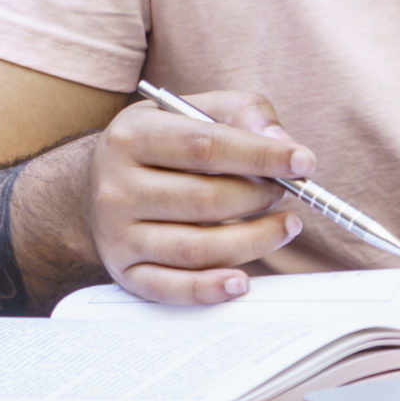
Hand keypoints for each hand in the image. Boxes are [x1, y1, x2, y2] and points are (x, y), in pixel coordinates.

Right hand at [81, 90, 311, 304]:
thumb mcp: (191, 111)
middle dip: (259, 197)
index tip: (303, 162)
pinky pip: (173, 288)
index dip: (261, 156)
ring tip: (283, 226)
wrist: (97, 183)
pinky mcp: (124, 271)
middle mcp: (117, 186)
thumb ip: (242, 113)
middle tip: (284, 192)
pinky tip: (242, 281)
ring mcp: (116, 234)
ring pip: (198, 247)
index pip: (205, 146)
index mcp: (131, 137)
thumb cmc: (160, 144)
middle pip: (205, 199)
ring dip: (254, 241)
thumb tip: (282, 143)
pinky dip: (212, 289)